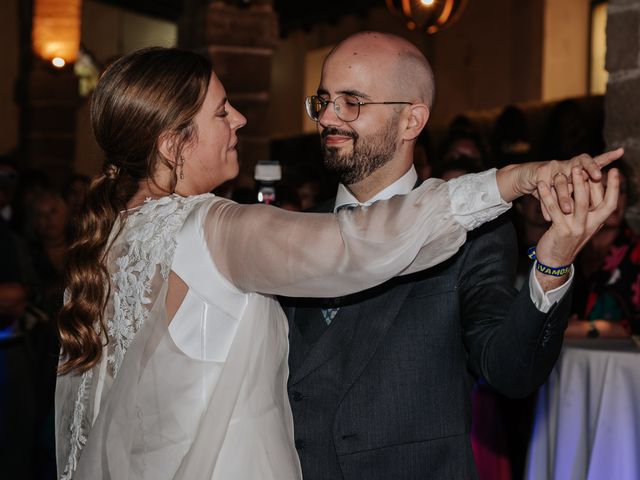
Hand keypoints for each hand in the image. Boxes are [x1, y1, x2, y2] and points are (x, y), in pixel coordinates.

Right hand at [520, 148, 622, 212]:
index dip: (606, 157)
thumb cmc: (550, 186)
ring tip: (568, 210)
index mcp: (578, 167)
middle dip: (590, 168)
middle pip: (582, 164)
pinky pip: (545, 190)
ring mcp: (553, 166)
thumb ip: (582, 192)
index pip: (594, 160)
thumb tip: (603, 205)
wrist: (524, 178)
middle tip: (598, 176)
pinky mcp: (539, 172)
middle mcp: (567, 164)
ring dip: (564, 198)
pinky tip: (548, 216)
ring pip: (562, 183)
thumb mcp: (567, 189)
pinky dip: (546, 205)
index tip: (620, 153)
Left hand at [534, 166, 619, 290]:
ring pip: (574, 203)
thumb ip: (588, 210)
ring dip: (568, 186)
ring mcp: (575, 229)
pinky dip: (548, 196)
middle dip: (586, 181)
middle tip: (581, 166)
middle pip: (592, 200)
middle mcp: (590, 225)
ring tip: (561, 172)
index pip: (610, 202)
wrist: (556, 261)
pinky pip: (554, 210)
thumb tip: (591, 186)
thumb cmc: (568, 238)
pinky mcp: (560, 231)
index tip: (615, 170)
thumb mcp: (582, 225)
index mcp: (598, 223)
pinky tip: (542, 185)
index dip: (613, 187)